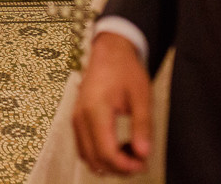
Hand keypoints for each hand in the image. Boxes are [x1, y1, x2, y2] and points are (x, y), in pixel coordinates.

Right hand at [73, 32, 152, 176]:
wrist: (109, 52)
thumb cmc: (125, 70)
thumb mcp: (141, 96)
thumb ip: (142, 126)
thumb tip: (144, 154)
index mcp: (96, 109)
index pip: (106, 152)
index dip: (125, 166)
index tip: (142, 164)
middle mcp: (81, 116)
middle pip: (95, 159)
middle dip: (118, 168)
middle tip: (139, 162)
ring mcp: (76, 118)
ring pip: (87, 157)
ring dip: (109, 163)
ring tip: (130, 155)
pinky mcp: (77, 119)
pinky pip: (84, 147)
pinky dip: (100, 154)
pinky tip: (118, 148)